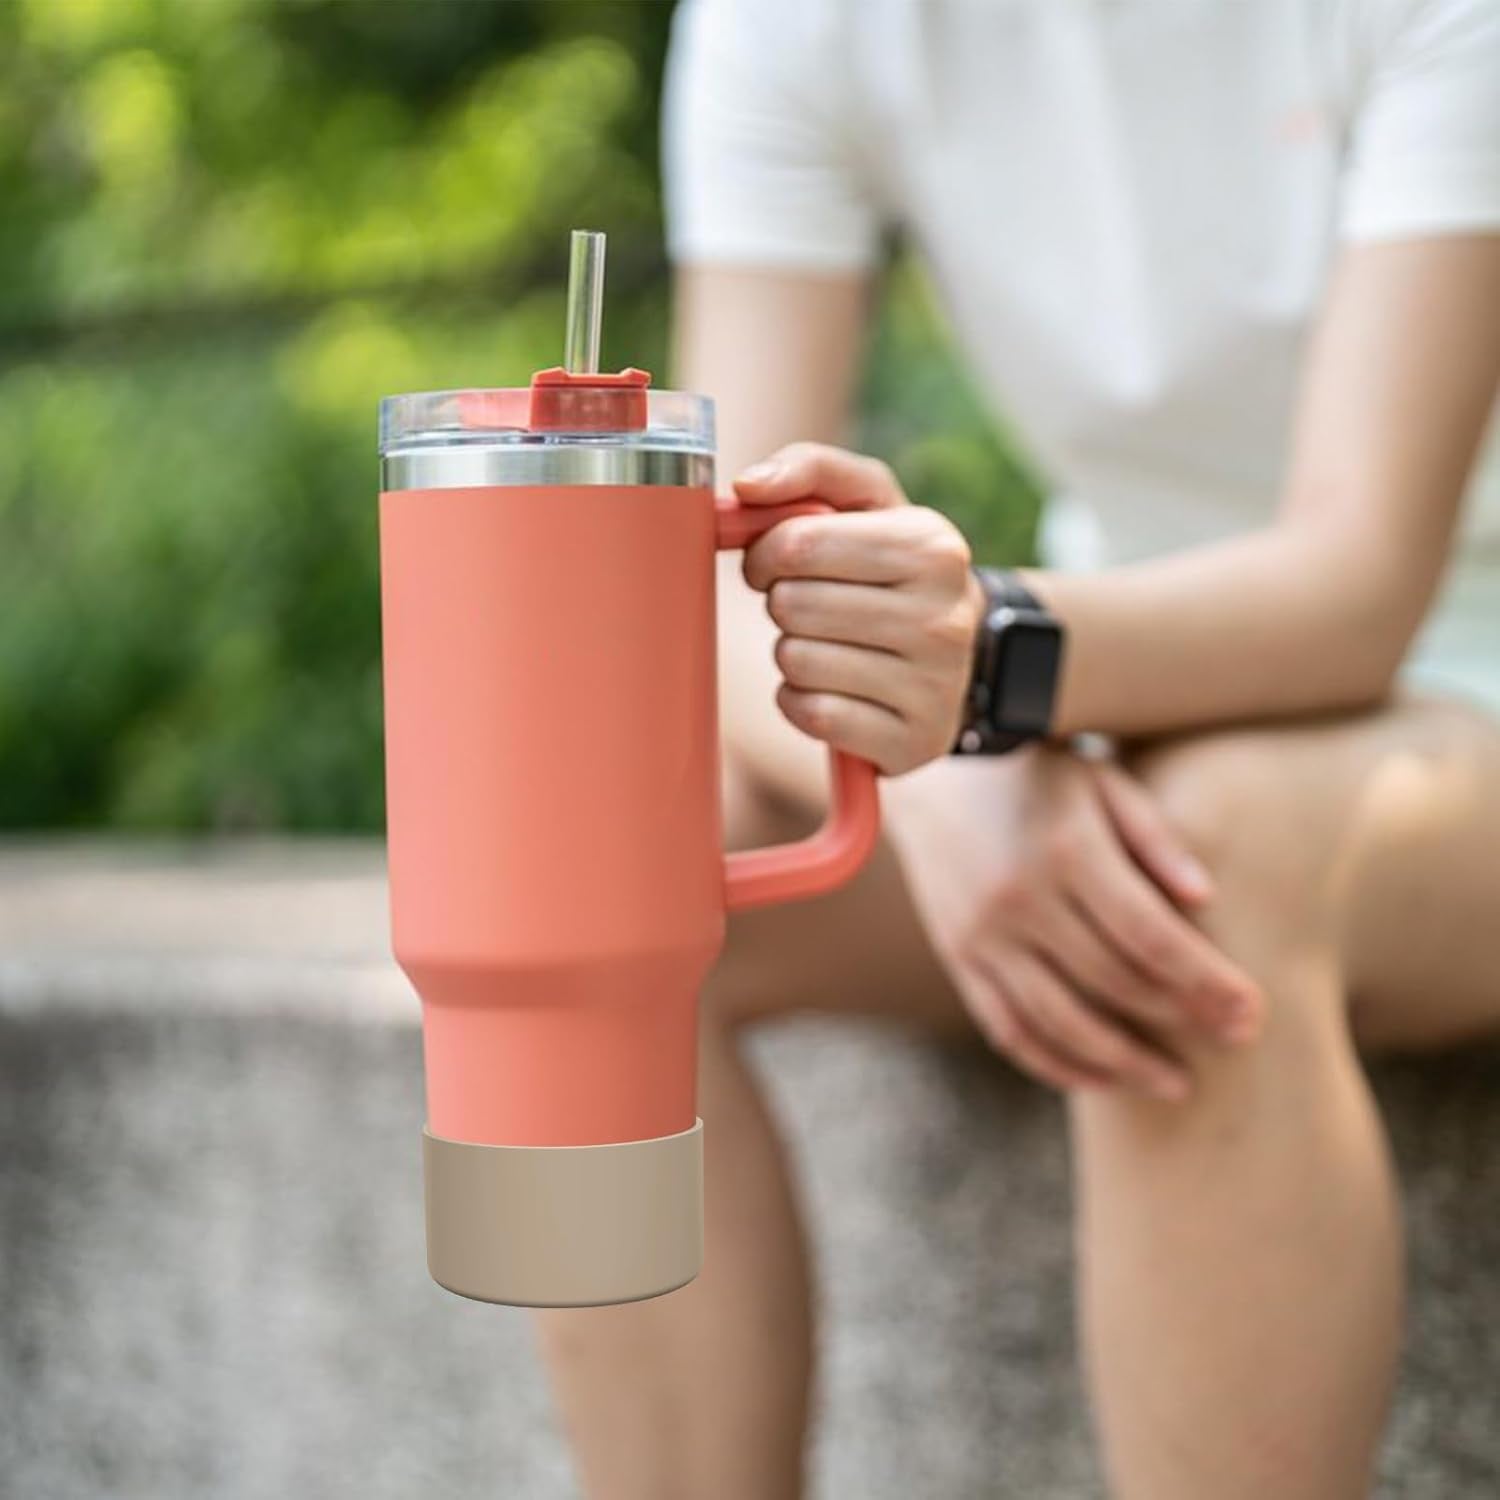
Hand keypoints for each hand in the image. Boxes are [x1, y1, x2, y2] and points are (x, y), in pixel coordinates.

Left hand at [735, 443, 983, 774]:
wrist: (961, 655)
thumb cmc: (891, 567)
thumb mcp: (868, 504)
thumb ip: (810, 470)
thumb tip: (748, 486)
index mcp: (932, 546)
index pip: (800, 542)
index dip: (765, 551)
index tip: (776, 561)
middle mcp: (944, 617)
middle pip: (792, 605)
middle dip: (782, 602)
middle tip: (808, 605)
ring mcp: (935, 686)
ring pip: (796, 661)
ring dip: (792, 652)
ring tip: (830, 645)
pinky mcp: (912, 741)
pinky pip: (810, 714)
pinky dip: (801, 701)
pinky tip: (834, 688)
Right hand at [884, 746, 1264, 1100]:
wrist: (928, 775)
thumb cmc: (1034, 772)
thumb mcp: (1100, 780)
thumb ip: (1153, 835)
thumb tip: (1207, 899)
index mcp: (1067, 850)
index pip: (1150, 935)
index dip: (1206, 980)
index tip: (1251, 1011)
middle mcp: (1020, 899)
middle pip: (1114, 981)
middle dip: (1182, 1019)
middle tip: (1235, 1040)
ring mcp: (982, 935)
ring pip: (1060, 1021)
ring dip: (1124, 1063)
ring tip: (1175, 1084)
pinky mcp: (958, 958)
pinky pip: (1008, 1029)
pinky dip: (1057, 1064)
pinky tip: (1103, 1079)